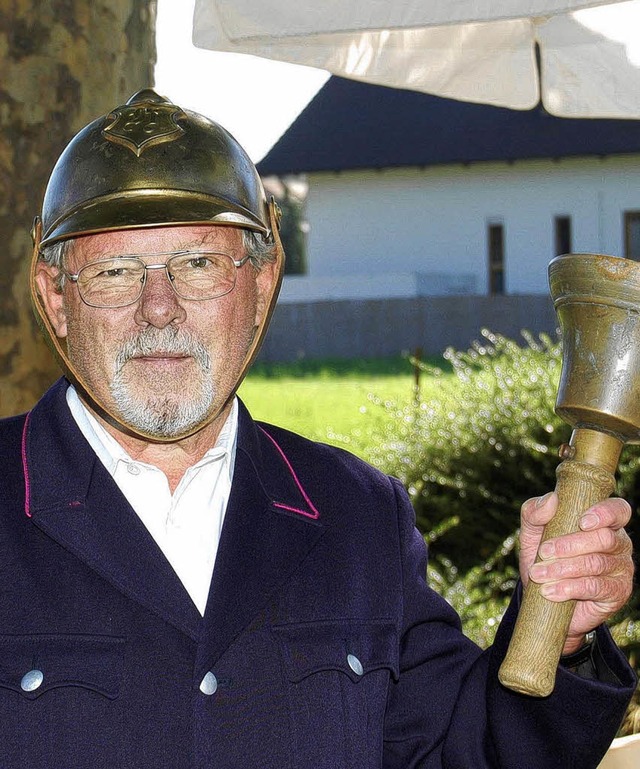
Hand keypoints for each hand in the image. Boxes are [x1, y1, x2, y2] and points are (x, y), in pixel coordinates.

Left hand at [519, 492, 633, 654]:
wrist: (544, 598)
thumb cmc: (543, 558)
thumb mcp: (532, 532)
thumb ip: (534, 512)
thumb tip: (552, 500)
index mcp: (603, 522)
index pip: (618, 510)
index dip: (604, 513)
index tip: (582, 522)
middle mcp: (618, 543)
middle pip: (604, 538)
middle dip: (569, 545)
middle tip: (543, 553)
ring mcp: (621, 569)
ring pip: (596, 563)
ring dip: (562, 569)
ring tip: (538, 574)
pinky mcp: (617, 592)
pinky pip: (596, 587)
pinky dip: (569, 588)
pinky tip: (551, 591)